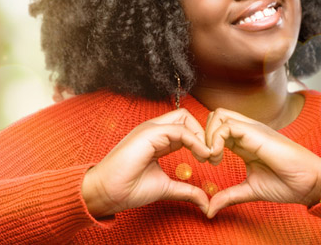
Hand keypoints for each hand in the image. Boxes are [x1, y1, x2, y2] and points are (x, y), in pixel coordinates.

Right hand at [82, 109, 210, 217]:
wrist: (107, 192)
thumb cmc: (129, 188)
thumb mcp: (166, 187)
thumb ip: (186, 190)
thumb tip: (206, 202)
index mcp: (158, 139)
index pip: (185, 127)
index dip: (201, 139)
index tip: (210, 159)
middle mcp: (154, 130)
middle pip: (186, 117)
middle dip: (204, 132)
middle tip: (212, 155)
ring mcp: (150, 129)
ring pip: (184, 118)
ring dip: (201, 135)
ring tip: (208, 156)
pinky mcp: (148, 133)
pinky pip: (179, 129)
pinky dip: (195, 140)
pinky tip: (201, 155)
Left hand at [205, 108, 320, 217]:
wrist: (310, 184)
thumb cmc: (287, 184)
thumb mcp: (250, 190)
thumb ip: (229, 195)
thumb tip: (209, 209)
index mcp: (244, 141)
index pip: (217, 129)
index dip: (206, 142)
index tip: (207, 162)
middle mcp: (246, 131)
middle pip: (214, 117)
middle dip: (202, 135)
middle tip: (205, 158)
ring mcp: (251, 129)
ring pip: (217, 115)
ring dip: (207, 136)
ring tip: (212, 158)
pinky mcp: (255, 132)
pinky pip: (227, 125)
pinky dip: (215, 139)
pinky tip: (218, 157)